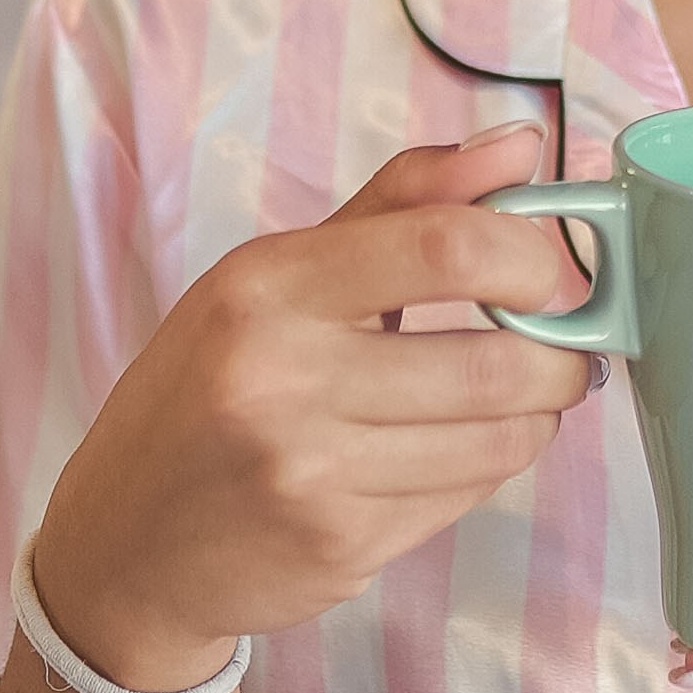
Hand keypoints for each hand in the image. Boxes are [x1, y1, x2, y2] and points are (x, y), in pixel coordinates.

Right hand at [35, 124, 589, 688]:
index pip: (445, 247)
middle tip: (569, 345)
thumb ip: (403, 204)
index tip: (558, 270)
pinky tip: (454, 448)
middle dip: (564, 353)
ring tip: (521, 395)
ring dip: (536, 414)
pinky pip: (468, 496)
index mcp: (264, 288)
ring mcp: (310, 475)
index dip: (534, 257)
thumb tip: (522, 146)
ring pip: (499, 439)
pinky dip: (487, 466)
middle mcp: (281, 380)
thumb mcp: (272, 277)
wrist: (123, 544)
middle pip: (495, 360)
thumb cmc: (205, 390)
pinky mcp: (340, 547)